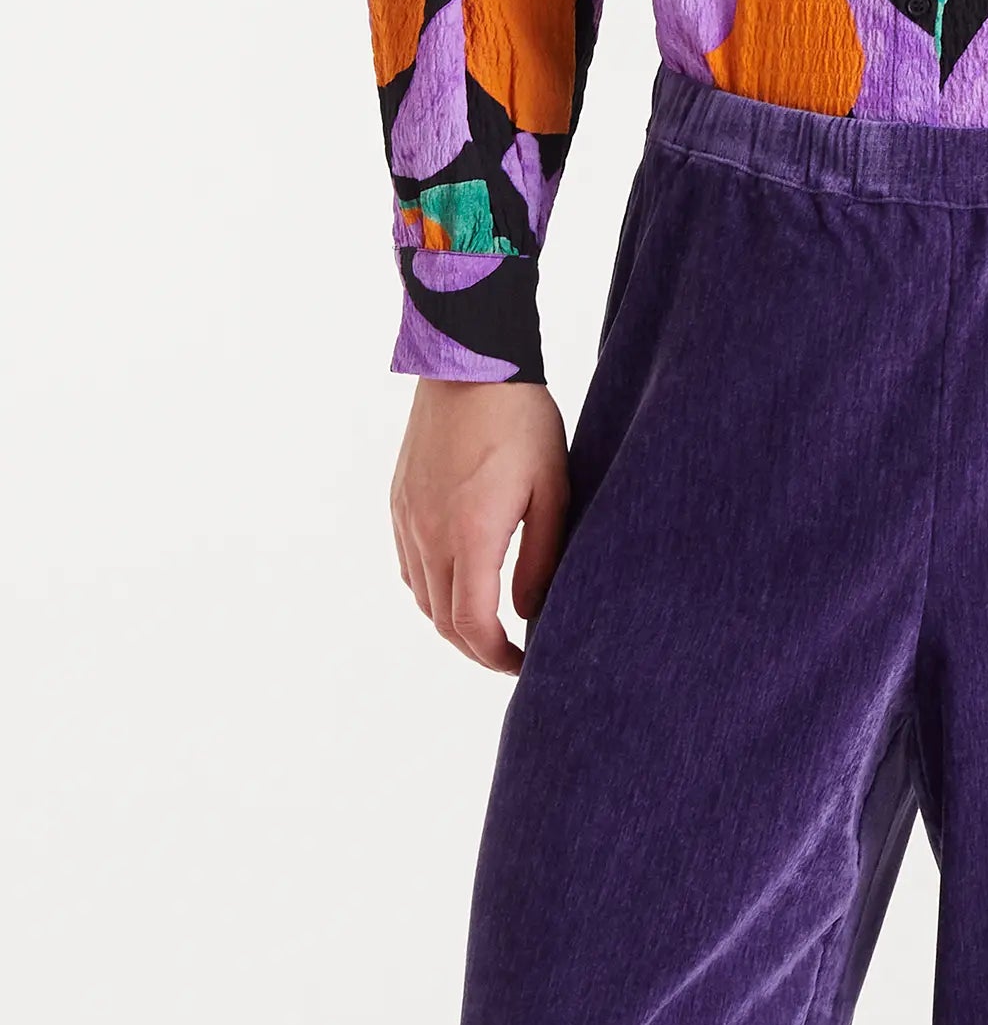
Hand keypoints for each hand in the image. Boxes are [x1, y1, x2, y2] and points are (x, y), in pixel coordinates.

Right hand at [390, 379, 569, 673]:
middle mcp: (429, 534)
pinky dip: (431, 589)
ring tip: (488, 623)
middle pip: (443, 621)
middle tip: (509, 654)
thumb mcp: (551, 488)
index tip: (523, 664)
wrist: (469, 361)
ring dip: (451, 622)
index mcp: (470, 535)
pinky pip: (409, 565)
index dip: (496, 657)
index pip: (472, 625)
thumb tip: (527, 612)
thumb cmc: (520, 420)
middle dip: (476, 648)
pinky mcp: (400, 501)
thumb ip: (541, 557)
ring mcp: (408, 518)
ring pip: (422, 597)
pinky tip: (458, 580)